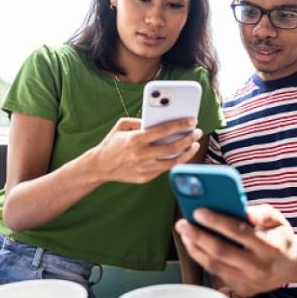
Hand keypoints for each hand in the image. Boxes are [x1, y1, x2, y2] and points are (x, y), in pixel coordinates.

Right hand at [82, 117, 201, 183]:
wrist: (99, 166)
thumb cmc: (112, 143)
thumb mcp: (121, 126)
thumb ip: (139, 121)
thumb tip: (158, 119)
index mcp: (135, 139)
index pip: (163, 131)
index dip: (180, 125)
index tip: (192, 120)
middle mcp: (140, 155)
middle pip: (171, 148)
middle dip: (188, 139)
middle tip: (197, 132)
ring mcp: (143, 168)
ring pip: (172, 162)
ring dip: (186, 153)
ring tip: (194, 145)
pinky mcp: (145, 178)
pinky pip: (164, 169)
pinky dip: (175, 162)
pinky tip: (182, 154)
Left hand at [175, 204, 296, 297]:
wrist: (293, 265)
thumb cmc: (280, 236)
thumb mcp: (276, 218)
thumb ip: (259, 212)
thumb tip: (241, 209)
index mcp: (270, 246)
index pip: (238, 232)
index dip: (216, 221)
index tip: (198, 211)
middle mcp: (259, 266)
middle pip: (221, 251)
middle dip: (198, 236)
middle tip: (183, 223)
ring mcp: (250, 281)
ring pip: (215, 266)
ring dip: (195, 248)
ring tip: (185, 233)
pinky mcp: (242, 289)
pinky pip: (217, 274)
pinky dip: (202, 259)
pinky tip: (195, 245)